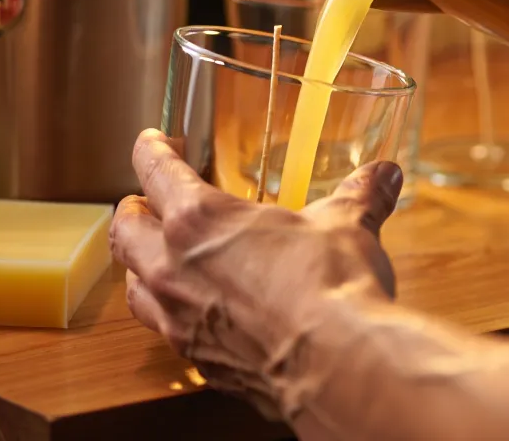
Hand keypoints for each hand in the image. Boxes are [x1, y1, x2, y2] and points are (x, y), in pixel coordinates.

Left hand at [110, 130, 402, 420]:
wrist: (339, 366)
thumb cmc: (331, 286)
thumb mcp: (346, 225)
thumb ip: (359, 195)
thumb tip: (383, 175)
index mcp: (198, 219)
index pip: (153, 170)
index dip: (150, 150)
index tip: (154, 142)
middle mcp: (174, 268)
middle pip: (125, 230)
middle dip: (134, 210)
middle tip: (148, 201)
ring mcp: (180, 320)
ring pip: (133, 286)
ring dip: (140, 266)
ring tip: (158, 258)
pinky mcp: (199, 362)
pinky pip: (166, 332)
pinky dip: (172, 314)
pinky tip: (199, 311)